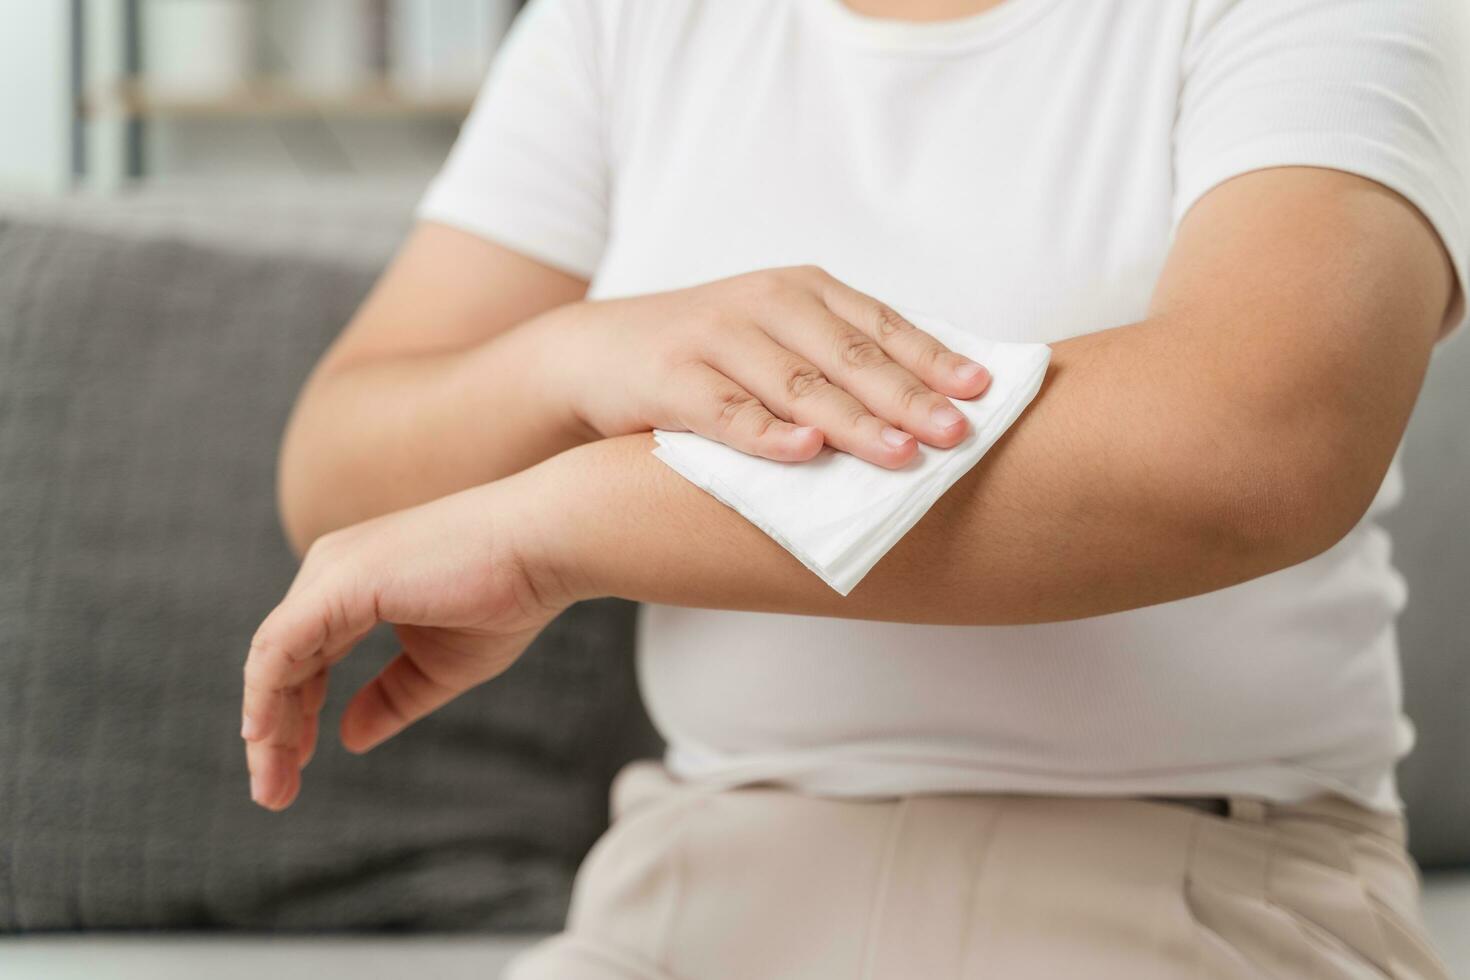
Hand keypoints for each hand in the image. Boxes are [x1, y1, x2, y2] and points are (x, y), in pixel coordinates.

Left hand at [239, 475, 564, 810]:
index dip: (292, 718)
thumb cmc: (506, 596)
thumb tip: (347, 738)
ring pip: (271, 660)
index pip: (301, 659)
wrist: (542, 549)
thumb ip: (391, 698)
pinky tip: (263, 736)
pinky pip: (280, 647)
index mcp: (352, 586)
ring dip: (267, 727)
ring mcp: (331, 573)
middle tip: (274, 794)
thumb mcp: (439, 665)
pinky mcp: (340, 583)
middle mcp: (331, 572)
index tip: (293, 772)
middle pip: (278, 663)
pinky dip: (266, 693)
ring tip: (272, 784)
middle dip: (272, 734)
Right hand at [563, 266, 990, 467]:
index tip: (984, 392)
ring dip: (854, 422)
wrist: (594, 352)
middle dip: (910, 396)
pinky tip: (804, 453)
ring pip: (797, 385)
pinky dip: (767, 434)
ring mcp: (716, 339)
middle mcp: (764, 303)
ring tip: (902, 453)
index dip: (934, 359)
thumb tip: (934, 398)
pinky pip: (726, 412)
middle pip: (850, 356)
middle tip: (959, 434)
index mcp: (802, 290)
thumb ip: (839, 354)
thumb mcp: (776, 335)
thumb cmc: (707, 354)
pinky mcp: (671, 379)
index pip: (882, 325)